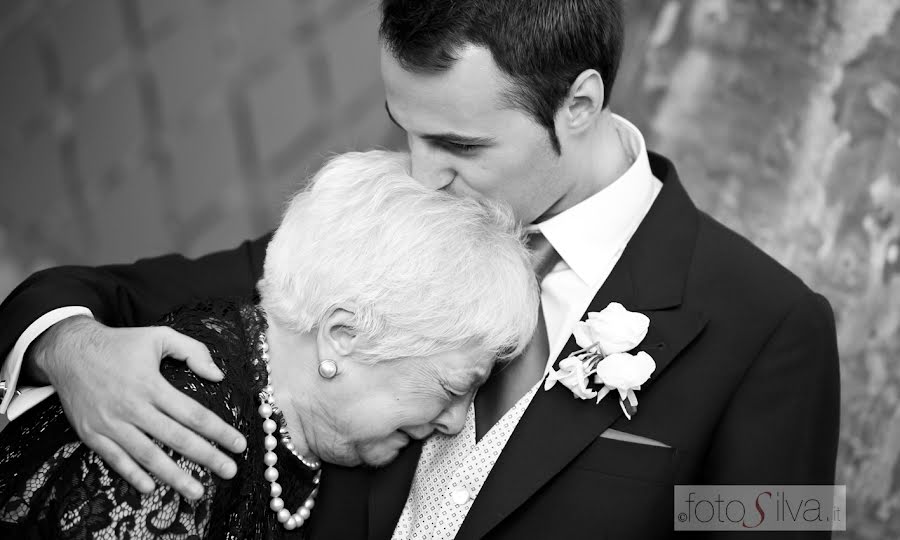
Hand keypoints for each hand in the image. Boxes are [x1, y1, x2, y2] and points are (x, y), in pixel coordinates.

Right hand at [26, 316, 247, 498]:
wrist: (69, 351)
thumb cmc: (119, 344)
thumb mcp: (159, 337)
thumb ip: (192, 350)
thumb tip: (218, 375)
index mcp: (151, 385)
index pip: (193, 414)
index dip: (219, 431)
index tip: (239, 444)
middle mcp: (133, 407)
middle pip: (176, 438)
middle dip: (207, 457)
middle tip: (230, 471)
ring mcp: (111, 423)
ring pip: (148, 455)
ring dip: (174, 476)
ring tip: (197, 491)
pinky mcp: (92, 434)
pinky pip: (115, 460)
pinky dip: (133, 475)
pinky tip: (151, 487)